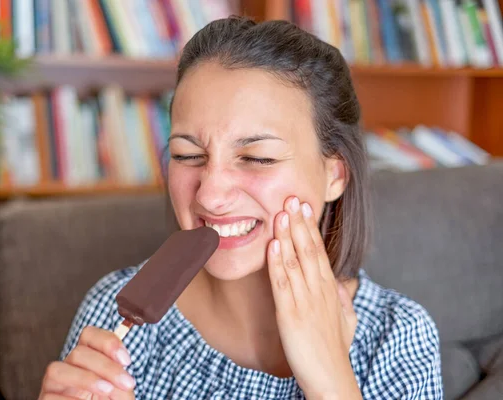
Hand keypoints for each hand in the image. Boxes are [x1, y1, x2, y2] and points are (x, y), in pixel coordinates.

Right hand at [38, 326, 135, 399]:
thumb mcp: (119, 391)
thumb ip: (121, 378)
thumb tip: (121, 369)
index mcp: (86, 358)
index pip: (89, 335)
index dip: (107, 341)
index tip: (126, 360)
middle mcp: (68, 366)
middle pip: (78, 352)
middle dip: (106, 366)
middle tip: (126, 383)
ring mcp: (53, 384)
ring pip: (57, 370)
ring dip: (86, 379)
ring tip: (107, 390)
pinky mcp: (45, 399)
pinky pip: (51, 396)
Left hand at [267, 197, 359, 399]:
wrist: (331, 378)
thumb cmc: (336, 351)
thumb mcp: (347, 322)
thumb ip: (344, 300)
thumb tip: (343, 284)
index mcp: (329, 290)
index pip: (319, 252)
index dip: (310, 228)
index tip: (304, 206)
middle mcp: (319, 290)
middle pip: (308, 249)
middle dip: (300, 222)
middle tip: (292, 197)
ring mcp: (305, 301)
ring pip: (295, 261)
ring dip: (287, 235)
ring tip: (281, 212)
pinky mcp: (291, 314)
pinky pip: (282, 284)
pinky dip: (276, 262)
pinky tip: (272, 245)